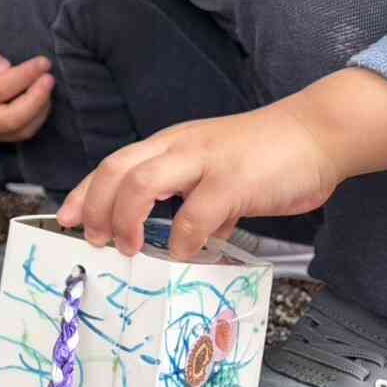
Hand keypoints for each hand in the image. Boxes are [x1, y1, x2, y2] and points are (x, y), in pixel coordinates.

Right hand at [0, 31, 53, 141]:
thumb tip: (6, 68)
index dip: (25, 75)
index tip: (43, 62)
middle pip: (12, 119)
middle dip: (37, 99)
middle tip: (49, 78)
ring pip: (19, 131)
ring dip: (39, 109)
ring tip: (45, 86)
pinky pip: (17, 134)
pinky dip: (33, 118)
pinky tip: (37, 99)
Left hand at [57, 104, 340, 260]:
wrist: (319, 132)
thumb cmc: (270, 154)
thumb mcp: (220, 174)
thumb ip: (201, 204)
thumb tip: (191, 240)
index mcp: (170, 144)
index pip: (113, 164)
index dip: (85, 193)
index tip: (67, 219)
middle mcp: (178, 147)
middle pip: (115, 170)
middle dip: (94, 207)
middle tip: (93, 239)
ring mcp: (204, 161)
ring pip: (141, 183)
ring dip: (125, 219)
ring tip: (126, 248)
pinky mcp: (233, 181)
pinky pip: (194, 214)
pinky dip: (181, 238)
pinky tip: (182, 254)